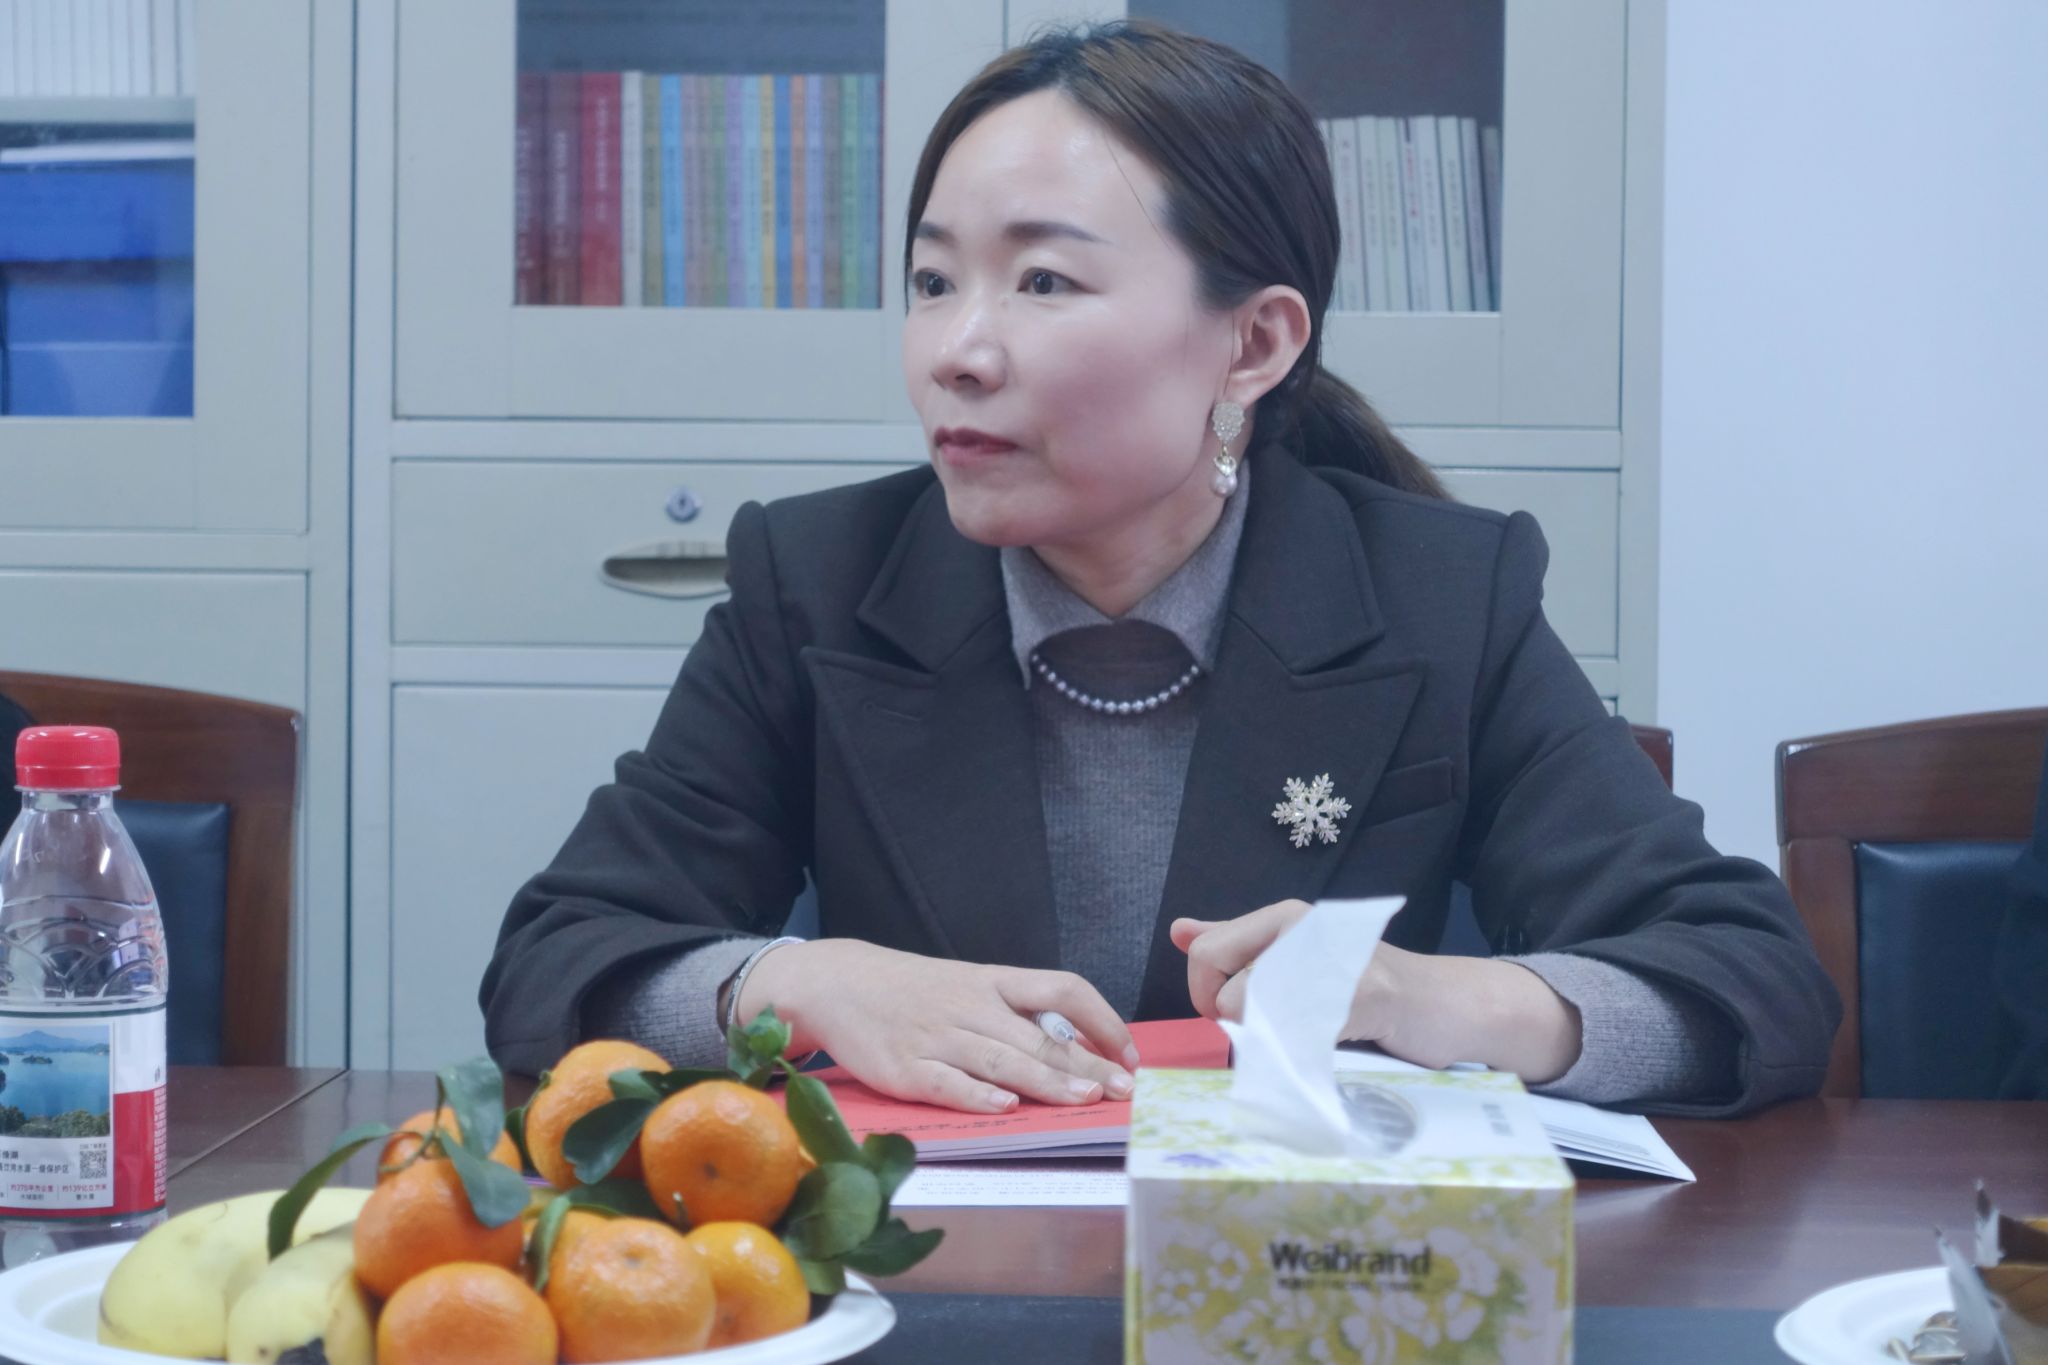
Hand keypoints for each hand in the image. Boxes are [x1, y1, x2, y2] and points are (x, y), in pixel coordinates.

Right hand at [735, 939, 1138, 1113]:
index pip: (1062, 989)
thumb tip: (1079, 1047)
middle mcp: (971, 1006)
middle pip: (1039, 1036)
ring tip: (1085, 1100)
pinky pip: (948, 1083)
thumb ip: (1015, 1012)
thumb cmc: (913, 991)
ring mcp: (938, 1038)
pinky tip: (1005, 1108)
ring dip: (1047, 1082)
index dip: (1102, 1019)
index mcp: (992, 981)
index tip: (1129, 1052)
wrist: (837, 983)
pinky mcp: (905, 1069)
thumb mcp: (967, 985)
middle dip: (1087, 1064)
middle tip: (1124, 1090)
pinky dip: (977, 1095)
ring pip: (1002, 1059)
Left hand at [1170, 900, 1583, 1081]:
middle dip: (1235, 1022)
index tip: (1234, 1013)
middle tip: (1273, 1029)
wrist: (1447, 1004)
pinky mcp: (1363, 996)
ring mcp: (1333, 961)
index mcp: (1283, 917)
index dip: (1206, 996)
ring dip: (1276, 1041)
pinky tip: (1334, 1045)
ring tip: (1312, 1034)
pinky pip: (1301, 1034)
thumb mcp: (1296, 955)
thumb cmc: (1367, 984)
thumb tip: (1179, 931)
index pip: (1205, 952)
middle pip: (1223, 989)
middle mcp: (1303, 928)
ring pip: (1258, 1013)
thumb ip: (1239, 944)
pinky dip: (1307, 1054)